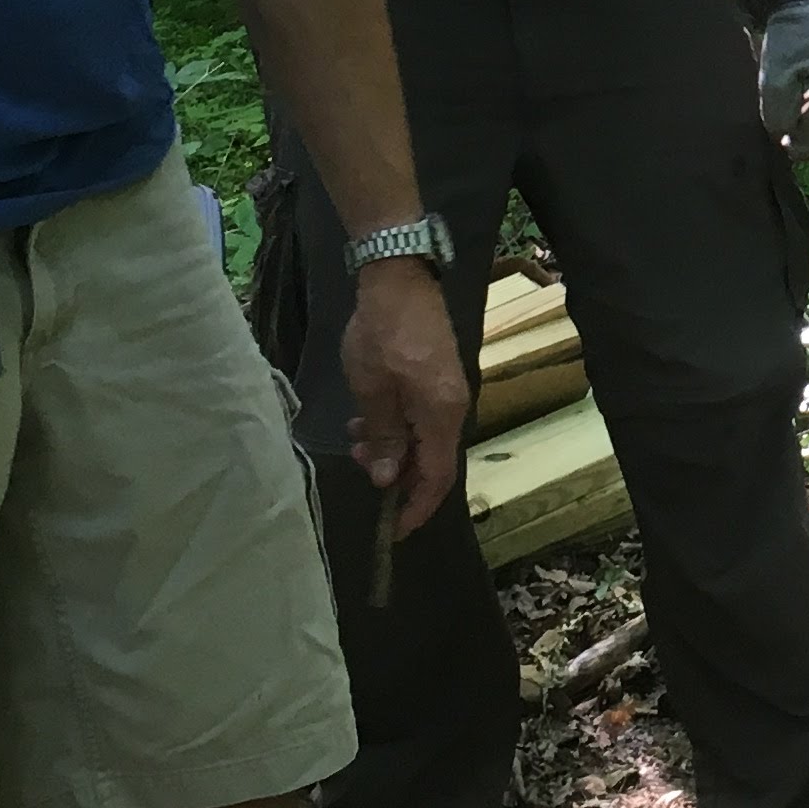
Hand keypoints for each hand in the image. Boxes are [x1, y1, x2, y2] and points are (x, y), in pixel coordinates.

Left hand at [343, 255, 471, 537]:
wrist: (399, 277)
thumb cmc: (383, 334)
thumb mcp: (373, 390)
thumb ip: (383, 435)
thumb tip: (389, 479)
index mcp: (442, 415)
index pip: (437, 478)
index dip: (417, 508)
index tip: (393, 529)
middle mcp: (453, 407)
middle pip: (432, 459)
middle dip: (396, 473)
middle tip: (359, 465)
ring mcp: (447, 390)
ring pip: (423, 437)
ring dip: (391, 445)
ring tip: (355, 438)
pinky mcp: (437, 375)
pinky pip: (421, 415)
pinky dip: (396, 424)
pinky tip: (365, 415)